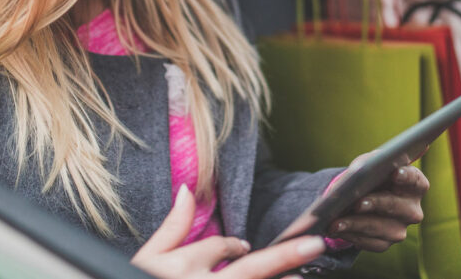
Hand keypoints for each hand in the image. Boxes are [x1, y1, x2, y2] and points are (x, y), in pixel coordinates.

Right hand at [131, 184, 326, 278]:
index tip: (243, 247)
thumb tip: (189, 190)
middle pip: (251, 269)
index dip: (235, 245)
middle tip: (315, 243)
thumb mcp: (146, 259)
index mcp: (184, 267)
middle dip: (285, 256)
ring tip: (304, 276)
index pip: (222, 248)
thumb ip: (173, 226)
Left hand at [327, 158, 428, 252]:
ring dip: (356, 225)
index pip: (416, 180)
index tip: (395, 172)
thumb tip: (358, 172)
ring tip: (336, 222)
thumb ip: (369, 164)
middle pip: (395, 206)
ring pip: (379, 228)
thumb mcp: (370, 164)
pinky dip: (351, 235)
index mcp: (414, 185)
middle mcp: (412, 210)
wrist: (361, 196)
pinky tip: (337, 230)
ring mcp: (400, 229)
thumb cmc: (370, 176)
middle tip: (357, 203)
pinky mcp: (385, 243)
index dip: (406, 177)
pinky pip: (369, 242)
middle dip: (375, 204)